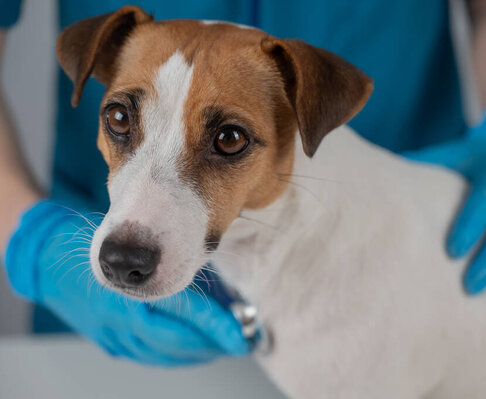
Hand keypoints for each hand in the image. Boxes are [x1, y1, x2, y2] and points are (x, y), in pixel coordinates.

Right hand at [4, 201, 249, 364]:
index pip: (180, 314)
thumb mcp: (132, 241)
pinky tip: (196, 347)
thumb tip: (211, 267)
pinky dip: (176, 354)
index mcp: (125, 294)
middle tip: (242, 339)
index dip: (213, 325)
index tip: (240, 331)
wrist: (45, 256)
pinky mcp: (110, 341)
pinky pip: (150, 355)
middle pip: (175, 341)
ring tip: (225, 342)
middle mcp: (118, 320)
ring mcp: (112, 335)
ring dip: (198, 350)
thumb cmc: (93, 243)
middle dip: (212, 342)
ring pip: (164, 354)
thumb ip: (167, 256)